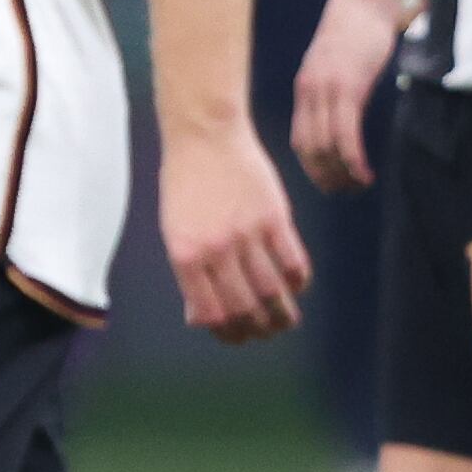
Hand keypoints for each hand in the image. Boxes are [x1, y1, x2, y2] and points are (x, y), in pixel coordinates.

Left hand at [160, 117, 310, 342]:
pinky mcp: (275, 216)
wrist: (204, 135)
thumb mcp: (174, 230)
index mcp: (186, 256)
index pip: (212, 314)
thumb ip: (189, 274)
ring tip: (285, 320)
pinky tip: (295, 285)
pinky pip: (293, 262)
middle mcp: (217, 249)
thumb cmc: (185, 184)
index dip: (228, 333)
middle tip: (265, 332)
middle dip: (258, 330)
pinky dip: (297, 281)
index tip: (238, 336)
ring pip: (273, 291)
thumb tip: (200, 318)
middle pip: (246, 308)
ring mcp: (248, 233)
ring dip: (283, 314)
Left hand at [292, 0, 402, 192]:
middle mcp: (309, 94)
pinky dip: (352, 159)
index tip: (330, 183)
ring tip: (358, 185)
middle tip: (346, 192)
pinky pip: (345, 134)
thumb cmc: (355, 30)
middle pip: (309, 149)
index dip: (313, 167)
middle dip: (326, 177)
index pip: (300, 140)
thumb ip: (334, 88)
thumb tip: (342, 109)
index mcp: (305, 90)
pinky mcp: (348, 88)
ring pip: (326, 147)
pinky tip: (364, 171)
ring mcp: (327, 91)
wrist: (363, 0)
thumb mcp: (337, 64)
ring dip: (341, 173)